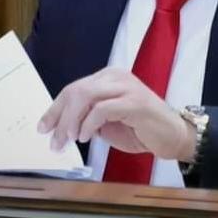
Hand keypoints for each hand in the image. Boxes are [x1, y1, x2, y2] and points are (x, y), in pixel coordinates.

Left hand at [37, 67, 194, 160]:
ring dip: (71, 121)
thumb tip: (61, 126)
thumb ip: (87, 118)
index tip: (43, 128)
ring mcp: (126, 87)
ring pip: (86, 96)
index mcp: (108, 78)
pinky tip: (86, 137)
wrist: (174, 137)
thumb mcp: (107, 123)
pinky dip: (89, 124)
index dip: (55, 109)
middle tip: (54, 140)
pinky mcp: (135, 102)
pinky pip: (102, 109)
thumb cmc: (141, 130)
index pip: (73, 89)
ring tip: (69, 139)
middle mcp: (116, 77)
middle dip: (60, 116)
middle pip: (76, 90)